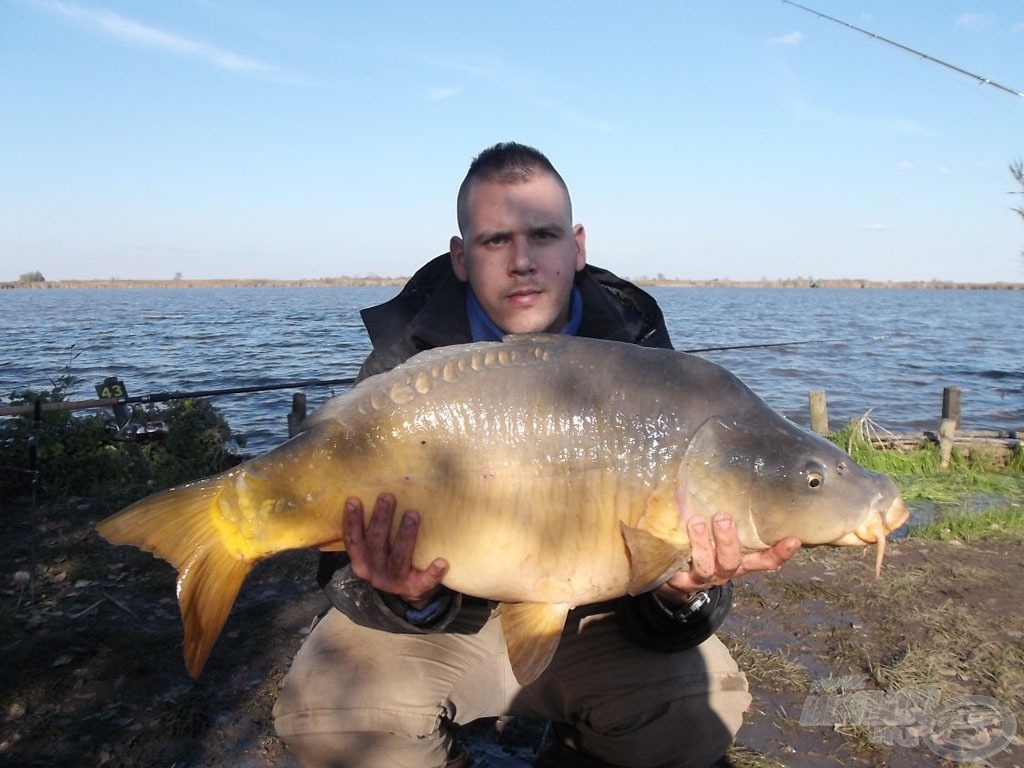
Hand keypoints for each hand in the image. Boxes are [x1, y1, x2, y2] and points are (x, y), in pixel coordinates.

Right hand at [342, 493, 447, 609]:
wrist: (409, 591)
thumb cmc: (392, 557)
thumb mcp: (376, 546)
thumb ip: (374, 526)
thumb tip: (376, 490)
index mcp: (361, 559)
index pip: (352, 539)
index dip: (352, 520)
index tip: (354, 499)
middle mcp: (374, 571)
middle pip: (376, 544)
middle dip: (381, 520)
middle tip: (387, 496)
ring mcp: (394, 581)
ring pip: (398, 559)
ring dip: (405, 536)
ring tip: (412, 514)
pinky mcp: (414, 589)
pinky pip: (424, 582)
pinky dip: (432, 573)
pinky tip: (441, 562)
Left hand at [656, 512, 800, 605]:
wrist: (676, 577)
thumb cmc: (703, 545)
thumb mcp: (719, 533)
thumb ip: (728, 514)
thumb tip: (730, 475)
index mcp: (739, 560)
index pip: (764, 560)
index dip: (778, 553)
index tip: (793, 540)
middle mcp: (724, 571)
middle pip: (732, 561)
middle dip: (728, 540)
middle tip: (723, 517)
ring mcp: (703, 578)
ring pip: (706, 566)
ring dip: (701, 543)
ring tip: (695, 522)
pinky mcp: (681, 582)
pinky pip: (680, 572)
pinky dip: (680, 554)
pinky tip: (674, 537)